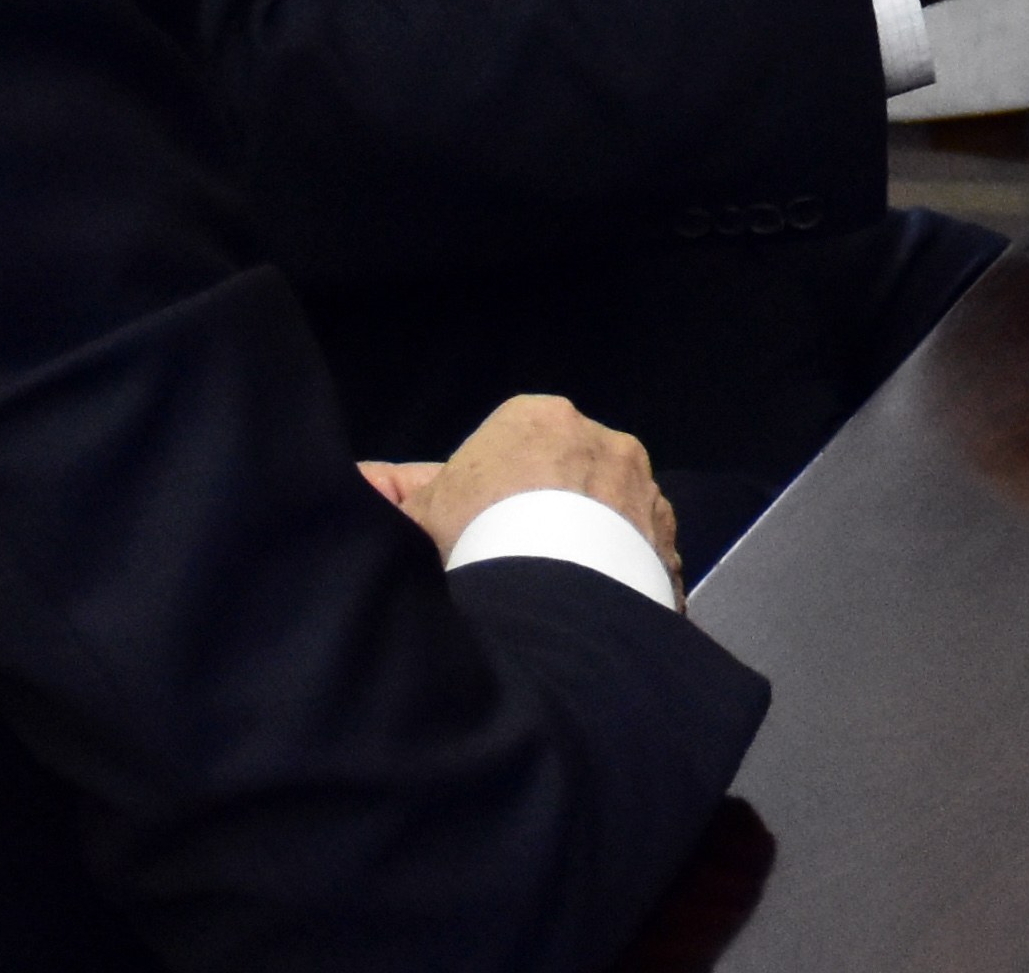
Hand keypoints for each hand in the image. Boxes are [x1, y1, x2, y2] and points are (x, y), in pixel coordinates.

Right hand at [367, 391, 684, 581]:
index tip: (469, 534)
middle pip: (562, 480)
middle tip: (508, 567)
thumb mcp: (416, 517)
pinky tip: (585, 609)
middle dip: (540, 516)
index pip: (506, 450)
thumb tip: (360, 482)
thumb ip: (390, 495)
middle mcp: (605, 441)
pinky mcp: (669, 541)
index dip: (483, 496)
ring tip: (548, 595)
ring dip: (583, 545)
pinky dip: (614, 576)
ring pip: (604, 516)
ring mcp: (645, 490)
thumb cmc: (475, 540)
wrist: (553, 598)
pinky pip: (636, 556)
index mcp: (541, 418)